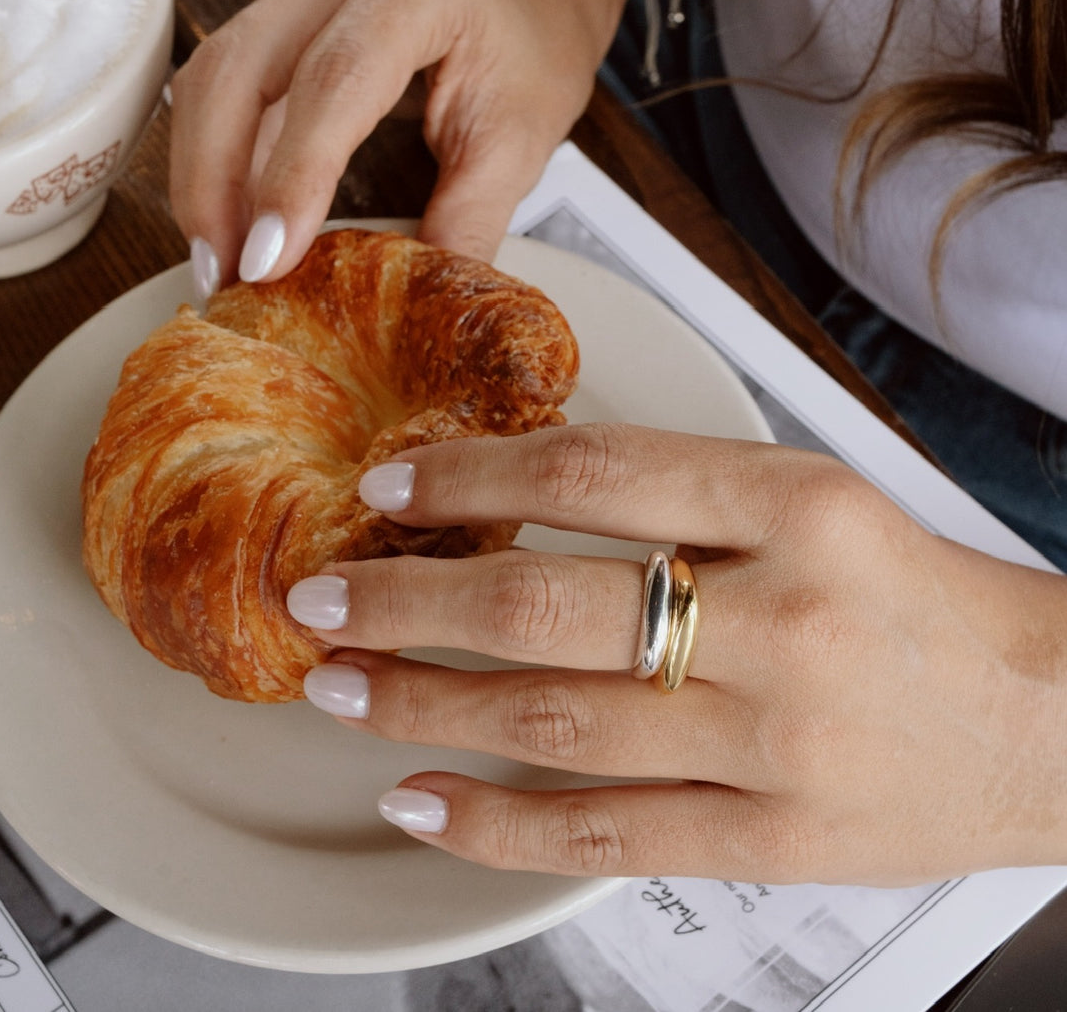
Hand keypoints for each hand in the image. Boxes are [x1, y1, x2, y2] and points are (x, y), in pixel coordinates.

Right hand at [169, 0, 610, 293]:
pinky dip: (214, 159)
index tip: (265, 263)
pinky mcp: (281, 19)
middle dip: (213, 183)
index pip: (334, 81)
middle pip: (239, 70)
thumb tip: (407, 314)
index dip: (291, 176)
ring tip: (215, 262)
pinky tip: (226, 223)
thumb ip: (463, 224)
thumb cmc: (531, 56)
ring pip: (212, 77)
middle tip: (220, 275)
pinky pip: (223, 87)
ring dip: (200, 176)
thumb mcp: (517, 147)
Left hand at [285, 423, 1066, 881]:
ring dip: (424, 705)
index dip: (468, 477)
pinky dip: (494, 823)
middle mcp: (782, 618)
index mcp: (798, 505)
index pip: (589, 475)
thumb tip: (517, 491)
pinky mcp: (772, 842)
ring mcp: (775, 742)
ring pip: (556, 722)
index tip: (390, 485)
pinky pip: (604, 836)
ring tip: (340, 690)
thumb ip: (679, 492)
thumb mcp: (815, 499)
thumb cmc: (917, 595)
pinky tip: (415, 804)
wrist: (1048, 719)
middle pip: (548, 605)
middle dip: (410, 602)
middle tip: (322, 597)